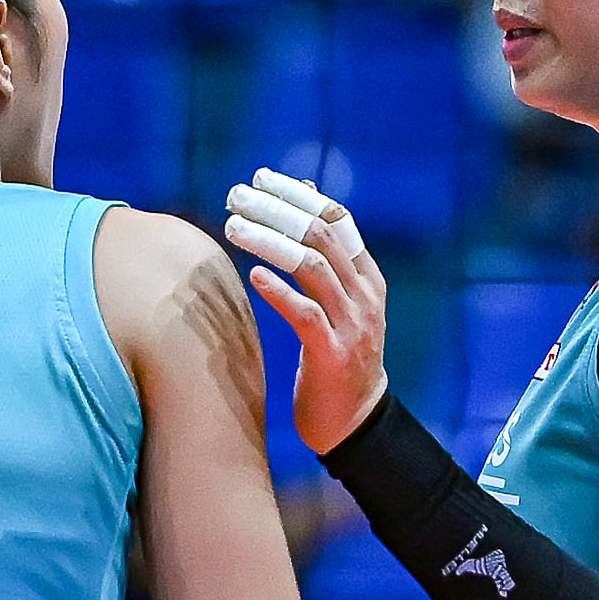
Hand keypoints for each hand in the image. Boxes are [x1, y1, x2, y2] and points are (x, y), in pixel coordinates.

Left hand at [224, 169, 388, 453]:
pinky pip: (304, 313)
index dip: (298, 195)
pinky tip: (252, 274)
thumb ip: (327, 260)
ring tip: (232, 227)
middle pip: (320, 235)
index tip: (262, 178)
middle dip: (275, 209)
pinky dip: (278, 290)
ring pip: (310, 266)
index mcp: (367, 278)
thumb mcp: (341, 303)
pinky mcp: (332, 353)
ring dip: (268, 241)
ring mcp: (352, 324)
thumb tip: (304, 200)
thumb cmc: (338, 357)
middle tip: (235, 195)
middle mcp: (363, 295)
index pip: (337, 219)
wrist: (357, 421)